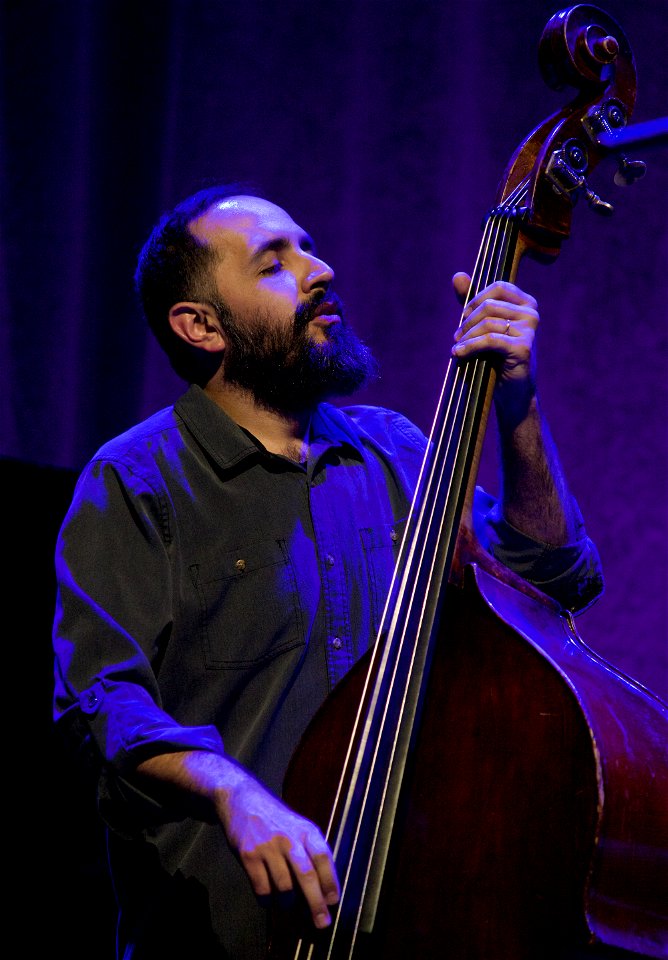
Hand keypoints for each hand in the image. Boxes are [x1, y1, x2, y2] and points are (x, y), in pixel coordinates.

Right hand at [216, 771, 339, 929]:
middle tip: (322, 922)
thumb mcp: (297, 826)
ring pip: (284, 887)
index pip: (323, 857)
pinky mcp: (248, 855)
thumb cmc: (275, 819)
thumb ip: (309, 851)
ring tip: (287, 904)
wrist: (242, 799)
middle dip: (316, 903)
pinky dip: (267, 900)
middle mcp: (289, 838)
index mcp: (306, 830)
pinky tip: (269, 899)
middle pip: (307, 875)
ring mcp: (268, 846)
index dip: (331, 881)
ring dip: (288, 903)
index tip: (333, 901)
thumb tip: (322, 888)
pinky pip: (262, 888)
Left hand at [451, 272, 538, 392]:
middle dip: (468, 322)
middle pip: (489, 306)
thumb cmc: (498, 357)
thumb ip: (473, 303)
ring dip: (467, 337)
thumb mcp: (485, 327)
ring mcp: (530, 330)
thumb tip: (457, 275)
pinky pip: (489, 340)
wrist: (513, 391)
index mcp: (527, 304)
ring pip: (487, 323)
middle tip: (457, 337)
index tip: (464, 316)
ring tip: (458, 348)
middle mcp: (531, 314)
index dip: (476, 299)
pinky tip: (458, 354)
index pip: (498, 287)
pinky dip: (470, 347)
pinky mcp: (523, 348)